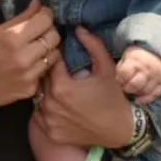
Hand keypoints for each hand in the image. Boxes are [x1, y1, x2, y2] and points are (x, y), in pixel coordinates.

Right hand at [0, 0, 59, 111]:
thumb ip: (21, 17)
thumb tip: (39, 2)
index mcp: (12, 37)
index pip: (45, 20)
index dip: (46, 15)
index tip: (42, 15)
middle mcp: (23, 56)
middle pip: (54, 36)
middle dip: (49, 30)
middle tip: (40, 31)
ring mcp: (28, 75)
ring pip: (54, 55)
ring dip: (47, 49)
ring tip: (34, 48)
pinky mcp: (30, 89)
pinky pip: (45, 71)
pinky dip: (40, 66)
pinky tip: (27, 65)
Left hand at [35, 27, 133, 148]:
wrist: (120, 131)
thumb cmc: (113, 98)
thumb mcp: (107, 68)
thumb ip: (92, 45)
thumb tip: (78, 28)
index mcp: (62, 87)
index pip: (50, 63)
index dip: (58, 56)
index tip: (65, 55)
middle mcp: (51, 104)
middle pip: (43, 79)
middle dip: (51, 72)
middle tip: (64, 71)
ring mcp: (49, 121)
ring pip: (40, 97)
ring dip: (47, 90)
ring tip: (63, 87)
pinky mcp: (51, 133)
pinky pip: (41, 115)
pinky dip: (47, 108)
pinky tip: (60, 104)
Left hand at [115, 46, 160, 103]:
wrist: (158, 53)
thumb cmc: (138, 56)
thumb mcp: (127, 56)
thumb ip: (120, 66)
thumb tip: (115, 79)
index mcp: (136, 59)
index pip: (124, 73)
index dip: (119, 79)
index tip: (119, 80)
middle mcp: (147, 68)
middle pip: (134, 85)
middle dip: (127, 88)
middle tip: (125, 87)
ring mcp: (157, 76)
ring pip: (144, 91)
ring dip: (136, 93)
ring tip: (132, 90)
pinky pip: (154, 94)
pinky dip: (145, 99)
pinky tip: (138, 100)